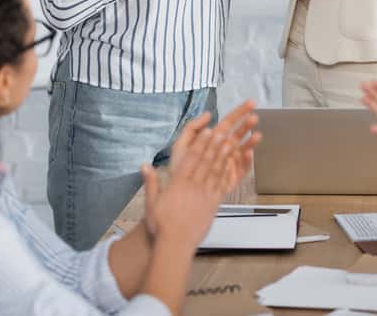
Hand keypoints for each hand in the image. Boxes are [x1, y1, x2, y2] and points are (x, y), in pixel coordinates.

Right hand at [141, 125, 236, 249]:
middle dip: (214, 144)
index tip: (206, 131)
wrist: (175, 246)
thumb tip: (145, 165)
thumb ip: (150, 183)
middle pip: (205, 161)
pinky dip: (226, 173)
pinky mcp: (212, 205)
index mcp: (178, 185)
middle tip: (223, 130)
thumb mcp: (151, 203)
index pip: (191, 159)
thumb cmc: (161, 226)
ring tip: (230, 142)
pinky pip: (221, 186)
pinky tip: (231, 165)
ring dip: (223, 155)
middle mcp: (193, 187)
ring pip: (215, 171)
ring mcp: (204, 196)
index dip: (200, 144)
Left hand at [169, 101, 261, 193]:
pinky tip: (248, 153)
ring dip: (250, 142)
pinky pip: (242, 169)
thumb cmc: (180, 167)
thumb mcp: (181, 145)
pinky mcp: (232, 178)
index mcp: (213, 139)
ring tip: (257, 135)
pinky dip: (247, 161)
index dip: (240, 112)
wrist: (178, 193)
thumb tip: (208, 114)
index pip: (229, 122)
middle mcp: (224, 149)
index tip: (251, 103)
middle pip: (239, 134)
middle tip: (254, 117)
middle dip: (247, 125)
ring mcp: (229, 163)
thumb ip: (192, 128)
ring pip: (243, 150)